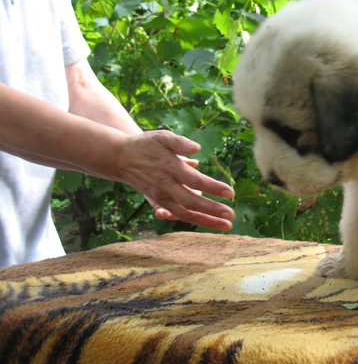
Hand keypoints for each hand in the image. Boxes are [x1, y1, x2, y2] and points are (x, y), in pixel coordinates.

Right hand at [115, 131, 234, 230]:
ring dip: (206, 221)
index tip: (230, 193)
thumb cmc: (146, 145)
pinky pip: (178, 215)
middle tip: (231, 215)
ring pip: (184, 214)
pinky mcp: (159, 202)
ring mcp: (161, 196)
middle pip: (190, 202)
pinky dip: (193, 220)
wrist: (120, 158)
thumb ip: (179, 142)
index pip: (194, 180)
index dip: (213, 187)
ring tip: (226, 226)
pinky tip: (210, 223)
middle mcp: (164, 186)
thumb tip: (197, 149)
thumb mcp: (162, 137)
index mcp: (169, 168)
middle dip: (212, 210)